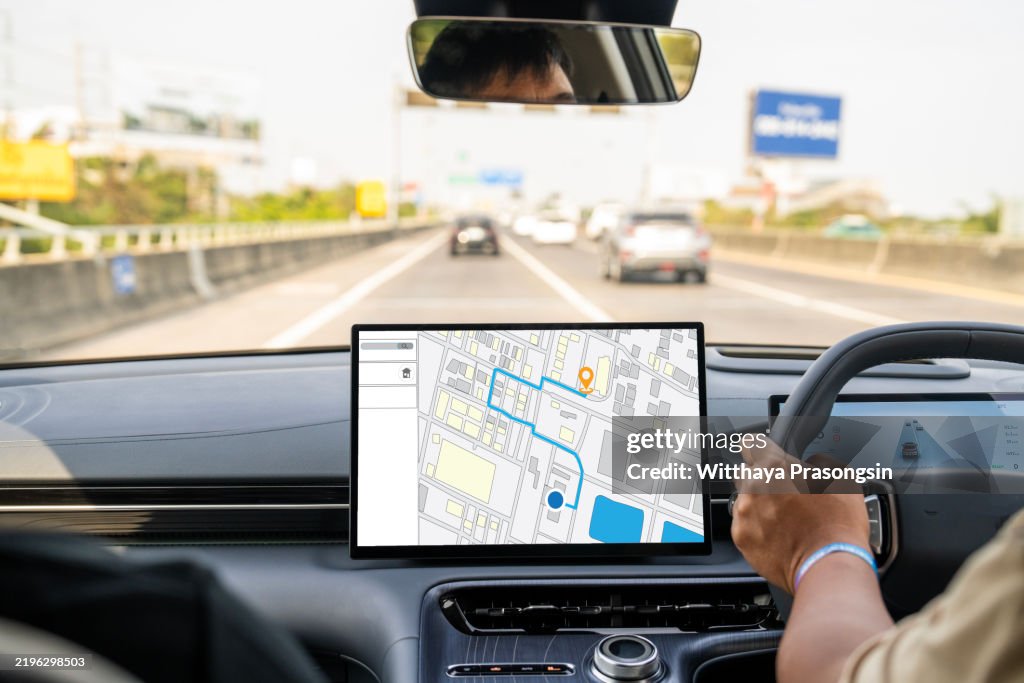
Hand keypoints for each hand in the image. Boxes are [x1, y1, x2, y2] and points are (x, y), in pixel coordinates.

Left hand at [730, 441, 870, 592]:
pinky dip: (757, 528)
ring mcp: (744, 513)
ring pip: (744, 501)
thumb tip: (812, 463)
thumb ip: (818, 463)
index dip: (761, 448)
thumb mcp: (841, 479)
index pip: (752, 443)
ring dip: (759, 506)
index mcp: (774, 466)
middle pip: (747, 473)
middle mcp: (753, 487)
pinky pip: (744, 525)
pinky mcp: (741, 537)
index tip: (764, 453)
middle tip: (785, 495)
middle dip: (762, 479)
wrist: (829, 565)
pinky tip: (779, 536)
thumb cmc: (837, 524)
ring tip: (786, 521)